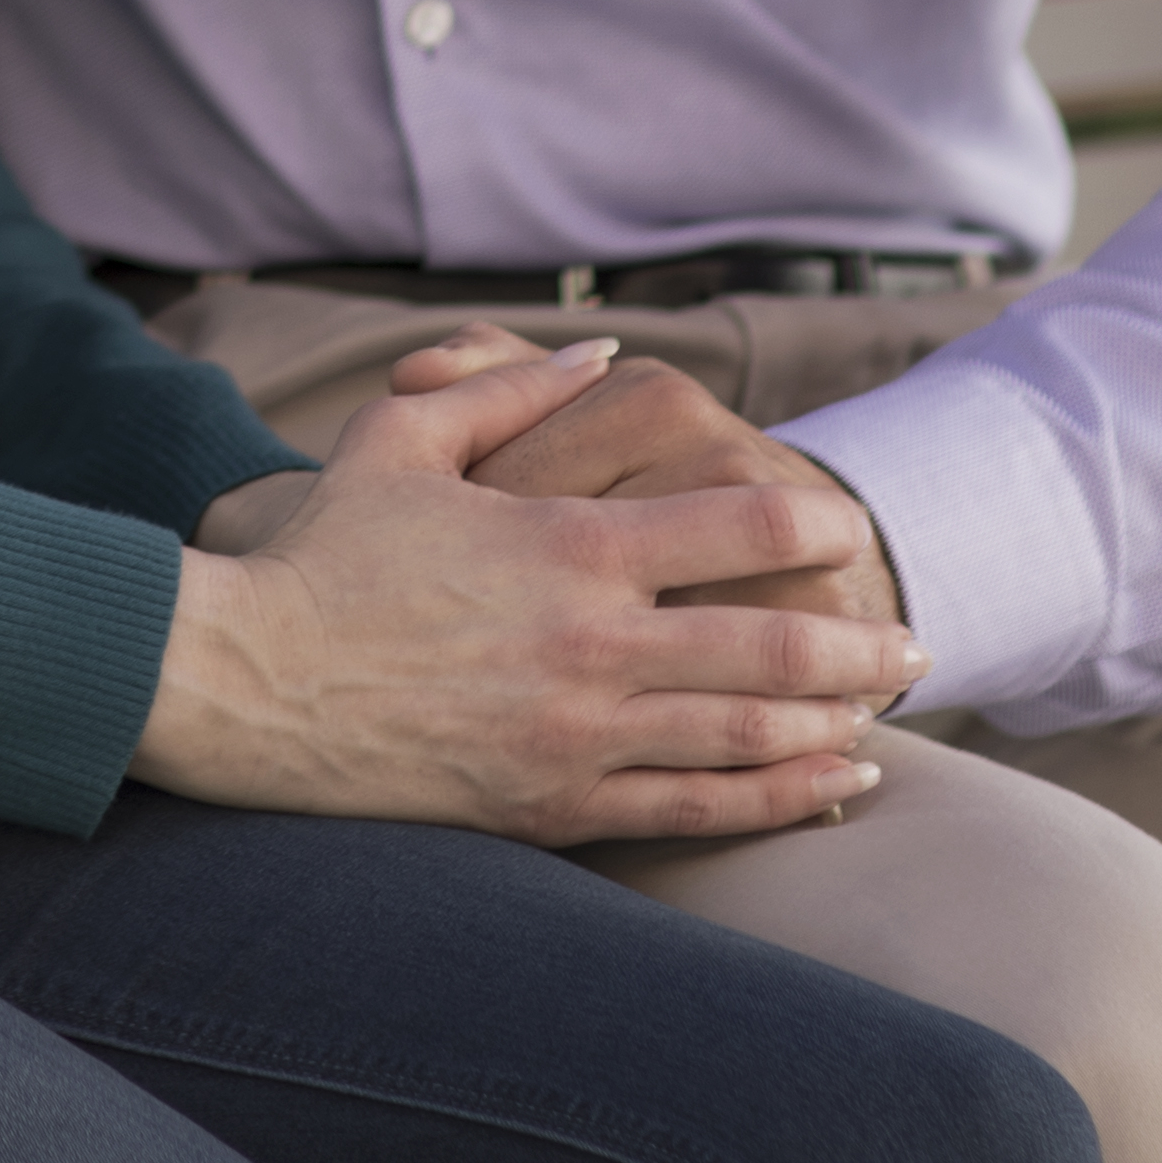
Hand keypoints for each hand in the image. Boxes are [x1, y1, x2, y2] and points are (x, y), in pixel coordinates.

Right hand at [138, 340, 917, 843]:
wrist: (247, 682)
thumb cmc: (322, 553)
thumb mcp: (402, 437)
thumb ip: (509, 386)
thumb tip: (601, 353)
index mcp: (566, 542)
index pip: (736, 525)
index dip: (813, 522)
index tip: (847, 526)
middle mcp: (593, 642)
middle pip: (774, 644)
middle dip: (862, 641)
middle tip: (913, 642)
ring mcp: (579, 732)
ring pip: (749, 735)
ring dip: (835, 722)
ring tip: (884, 712)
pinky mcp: (554, 803)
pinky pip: (696, 809)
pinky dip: (778, 798)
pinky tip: (828, 784)